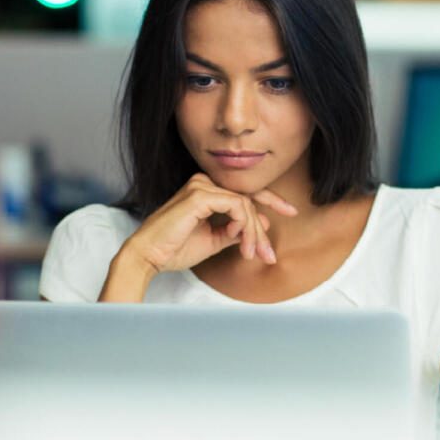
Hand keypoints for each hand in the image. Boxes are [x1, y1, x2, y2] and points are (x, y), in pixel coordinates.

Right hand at [120, 173, 297, 273]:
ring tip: (252, 254)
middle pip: (249, 198)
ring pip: (246, 205)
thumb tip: (261, 225)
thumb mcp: (213, 240)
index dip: (271, 201)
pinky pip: (238, 207)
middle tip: (271, 252)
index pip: (244, 192)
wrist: (148, 256)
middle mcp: (204, 182)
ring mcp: (202, 186)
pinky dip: (245, 226)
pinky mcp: (201, 195)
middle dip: (263, 227)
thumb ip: (235, 231)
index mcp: (206, 190)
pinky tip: (241, 243)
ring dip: (253, 233)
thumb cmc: (174, 249)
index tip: (291, 212)